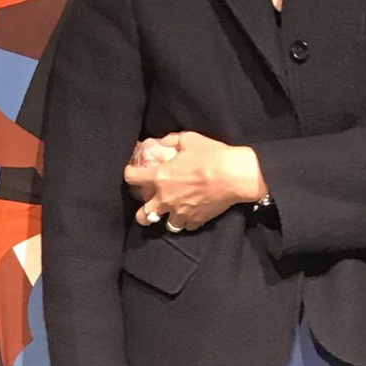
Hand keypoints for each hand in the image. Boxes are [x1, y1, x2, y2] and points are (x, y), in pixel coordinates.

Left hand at [124, 131, 264, 232]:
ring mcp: (181, 212)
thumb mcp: (189, 140)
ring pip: (166, 225)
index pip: (132, 178)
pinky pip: (186, 226)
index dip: (129, 174)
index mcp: (160, 177)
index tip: (132, 172)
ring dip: (167, 218)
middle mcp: (166, 199)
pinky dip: (186, 221)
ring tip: (171, 212)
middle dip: (142, 213)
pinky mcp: (196, 220)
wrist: (236, 175)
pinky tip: (189, 213)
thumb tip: (164, 142)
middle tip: (148, 206)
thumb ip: (172, 141)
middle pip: (143, 216)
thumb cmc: (212, 155)